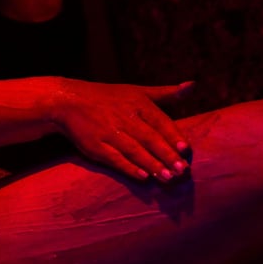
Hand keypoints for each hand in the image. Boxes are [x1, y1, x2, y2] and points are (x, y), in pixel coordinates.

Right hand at [49, 78, 193, 181]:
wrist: (69, 101)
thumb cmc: (108, 97)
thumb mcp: (138, 91)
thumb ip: (166, 93)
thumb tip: (193, 85)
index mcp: (138, 104)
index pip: (160, 121)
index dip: (173, 136)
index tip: (186, 150)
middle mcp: (125, 117)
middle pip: (150, 138)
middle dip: (167, 155)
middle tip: (183, 170)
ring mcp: (109, 132)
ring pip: (134, 150)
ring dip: (152, 164)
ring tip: (168, 177)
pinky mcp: (95, 146)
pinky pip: (114, 158)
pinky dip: (128, 168)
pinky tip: (142, 177)